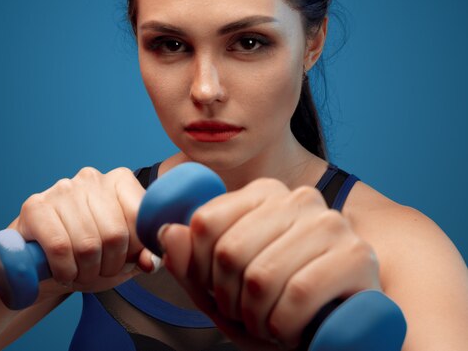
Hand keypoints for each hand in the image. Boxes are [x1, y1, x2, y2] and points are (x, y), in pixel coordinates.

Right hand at [15, 167, 153, 293]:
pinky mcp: (35, 206)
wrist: (42, 260)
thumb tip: (151, 263)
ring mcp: (62, 189)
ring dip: (86, 273)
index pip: (141, 220)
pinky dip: (65, 271)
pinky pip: (59, 247)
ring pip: (87, 244)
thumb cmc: (91, 254)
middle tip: (99, 272)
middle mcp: (92, 178)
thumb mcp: (125, 257)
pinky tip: (64, 274)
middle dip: (109, 266)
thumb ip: (146, 256)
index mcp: (120, 181)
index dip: (135, 251)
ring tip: (81, 274)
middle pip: (115, 235)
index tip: (124, 260)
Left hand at [159, 178, 380, 349]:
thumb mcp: (221, 288)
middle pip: (230, 250)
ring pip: (261, 275)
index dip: (199, 268)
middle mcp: (298, 199)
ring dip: (255, 317)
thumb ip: (190, 262)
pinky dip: (283, 325)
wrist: (331, 334)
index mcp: (264, 193)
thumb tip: (168, 232)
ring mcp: (330, 224)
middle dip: (228, 298)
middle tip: (245, 313)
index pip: (205, 222)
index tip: (215, 290)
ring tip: (268, 323)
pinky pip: (299, 293)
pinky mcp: (358, 256)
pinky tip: (290, 330)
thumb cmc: (274, 305)